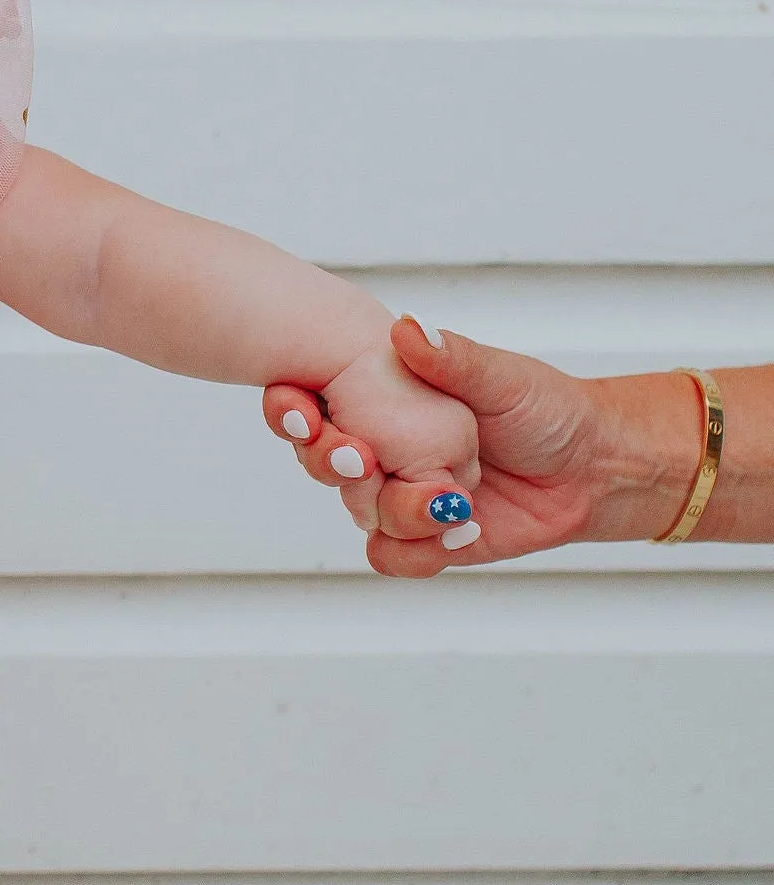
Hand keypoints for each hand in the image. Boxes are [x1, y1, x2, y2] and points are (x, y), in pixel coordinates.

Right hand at [267, 317, 608, 574]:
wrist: (595, 469)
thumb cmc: (548, 410)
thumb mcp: (502, 377)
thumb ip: (452, 359)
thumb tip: (406, 329)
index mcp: (387, 398)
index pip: (313, 402)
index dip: (290, 409)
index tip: (300, 410)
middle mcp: (385, 447)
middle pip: (324, 461)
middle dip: (333, 461)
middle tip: (362, 458)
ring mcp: (404, 493)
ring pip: (360, 511)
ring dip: (392, 509)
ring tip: (448, 502)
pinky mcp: (429, 538)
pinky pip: (392, 556)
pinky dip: (414, 550)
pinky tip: (455, 532)